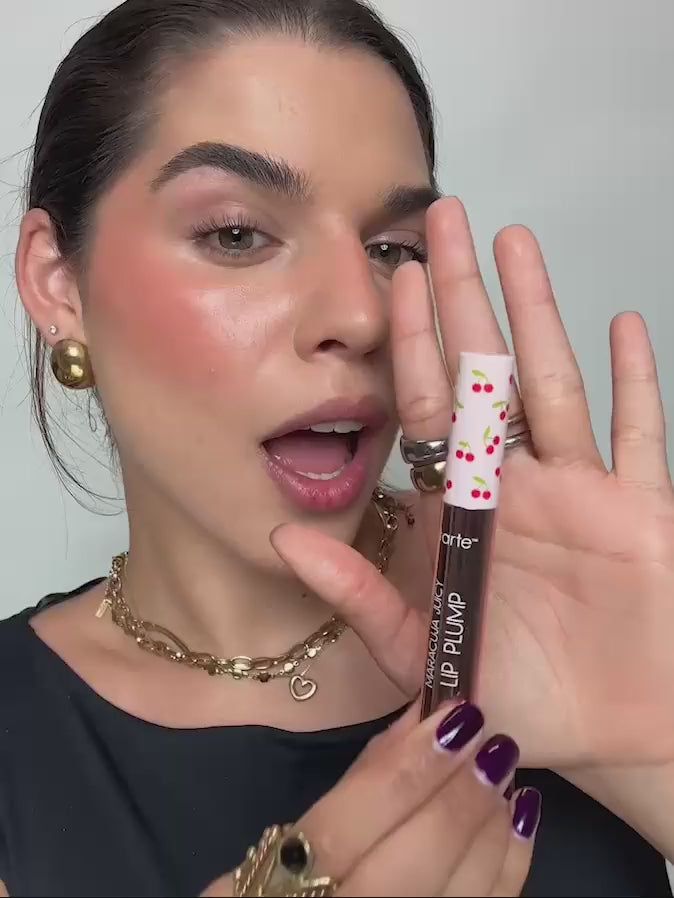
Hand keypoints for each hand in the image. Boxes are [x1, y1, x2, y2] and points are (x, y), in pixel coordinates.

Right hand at [200, 702, 538, 896]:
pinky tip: (519, 812)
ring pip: (459, 895)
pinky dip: (511, 862)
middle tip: (492, 742)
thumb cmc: (300, 875)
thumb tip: (423, 716)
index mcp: (286, 884)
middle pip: (411, 864)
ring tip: (504, 769)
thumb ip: (364, 774)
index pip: (344, 829)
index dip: (406, 772)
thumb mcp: (308, 826)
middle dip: (459, 798)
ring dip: (490, 827)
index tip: (454, 719)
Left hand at [272, 197, 673, 769]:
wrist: (611, 735)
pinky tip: (619, 324)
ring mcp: (581, 489)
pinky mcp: (640, 508)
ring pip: (555, 382)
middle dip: (465, 297)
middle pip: (487, 372)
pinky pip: (638, 432)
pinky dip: (634, 381)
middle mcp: (516, 485)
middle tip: (445, 220)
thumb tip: (284, 538)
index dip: (412, 344)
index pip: (431, 408)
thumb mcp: (421, 647)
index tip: (392, 280)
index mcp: (462, 510)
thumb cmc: (518, 698)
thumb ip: (356, 592)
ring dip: (537, 313)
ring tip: (516, 244)